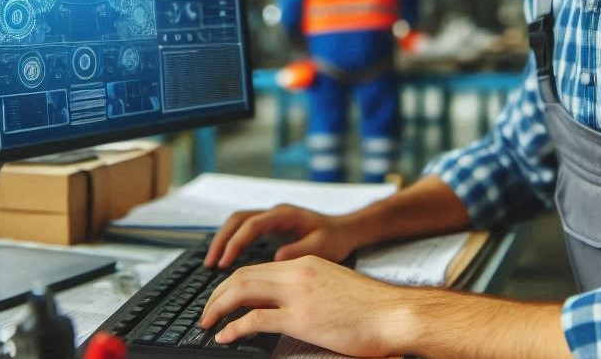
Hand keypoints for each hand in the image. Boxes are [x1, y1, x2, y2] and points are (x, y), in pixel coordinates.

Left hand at [200, 256, 406, 357]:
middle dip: (217, 294)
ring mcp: (299, 294)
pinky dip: (235, 327)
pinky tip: (226, 336)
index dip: (232, 283)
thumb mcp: (334, 287)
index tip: (220, 298)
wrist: (394, 313)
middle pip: (243, 275)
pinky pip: (256, 319)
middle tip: (205, 312)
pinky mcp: (301, 318)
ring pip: (243, 291)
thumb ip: (310, 289)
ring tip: (207, 323)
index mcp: (306, 263)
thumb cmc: (371, 308)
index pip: (257, 268)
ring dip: (218, 307)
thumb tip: (289, 306)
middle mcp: (299, 272)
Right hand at [204, 204, 358, 268]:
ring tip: (212, 263)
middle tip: (210, 263)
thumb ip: (299, 251)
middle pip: (238, 219)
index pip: (251, 225)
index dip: (235, 243)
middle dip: (221, 240)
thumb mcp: (321, 247)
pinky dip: (232, 241)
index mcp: (284, 215)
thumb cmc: (335, 239)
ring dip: (223, 240)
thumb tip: (276, 258)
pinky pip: (244, 229)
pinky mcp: (271, 226)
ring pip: (238, 222)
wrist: (346, 230)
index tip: (225, 263)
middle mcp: (274, 212)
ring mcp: (272, 217)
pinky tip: (227, 259)